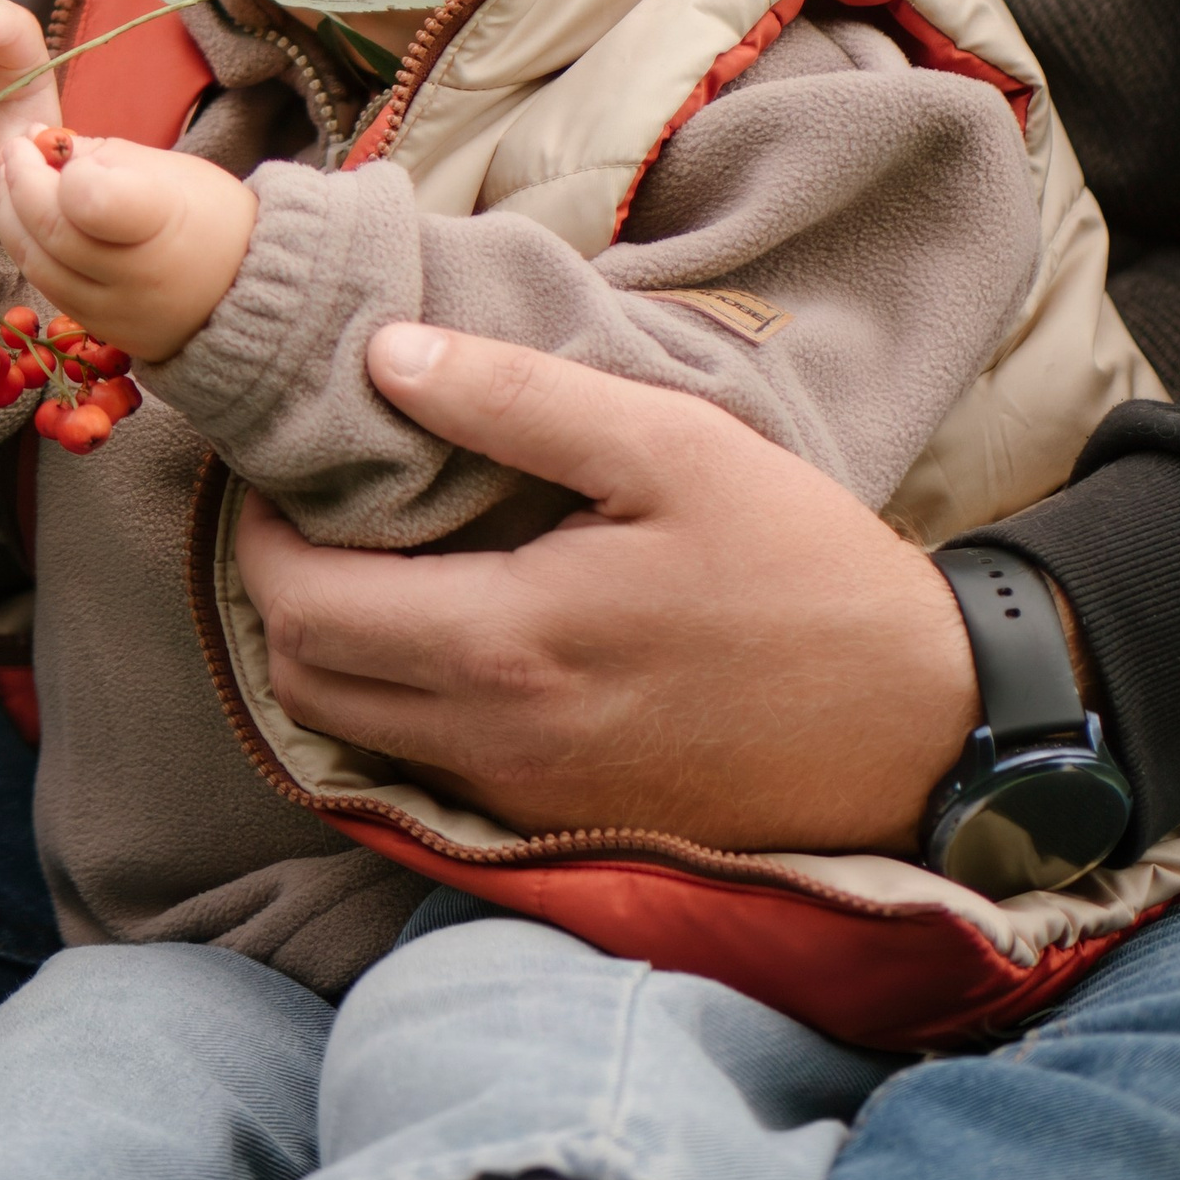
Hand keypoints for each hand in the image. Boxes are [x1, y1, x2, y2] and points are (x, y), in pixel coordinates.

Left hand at [0, 131, 256, 361]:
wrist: (249, 290)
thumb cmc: (211, 214)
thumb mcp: (170, 170)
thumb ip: (102, 156)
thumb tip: (40, 144)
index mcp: (161, 221)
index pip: (88, 201)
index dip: (60, 172)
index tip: (51, 146)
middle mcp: (136, 275)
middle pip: (52, 231)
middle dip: (18, 184)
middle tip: (13, 150)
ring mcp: (118, 312)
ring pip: (39, 266)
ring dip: (13, 218)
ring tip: (12, 181)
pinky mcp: (105, 332)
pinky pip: (51, 289)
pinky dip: (31, 251)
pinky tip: (30, 221)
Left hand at [232, 321, 980, 853]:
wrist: (922, 728)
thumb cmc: (801, 568)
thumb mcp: (670, 446)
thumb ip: (516, 400)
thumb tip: (386, 356)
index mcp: (507, 645)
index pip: (300, 606)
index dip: (257, 533)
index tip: (279, 467)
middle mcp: (494, 742)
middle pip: (302, 680)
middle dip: (278, 588)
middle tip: (312, 505)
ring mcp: (525, 798)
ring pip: (354, 732)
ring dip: (333, 646)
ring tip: (375, 553)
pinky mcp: (560, 823)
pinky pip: (425, 764)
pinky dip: (397, 696)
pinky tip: (446, 619)